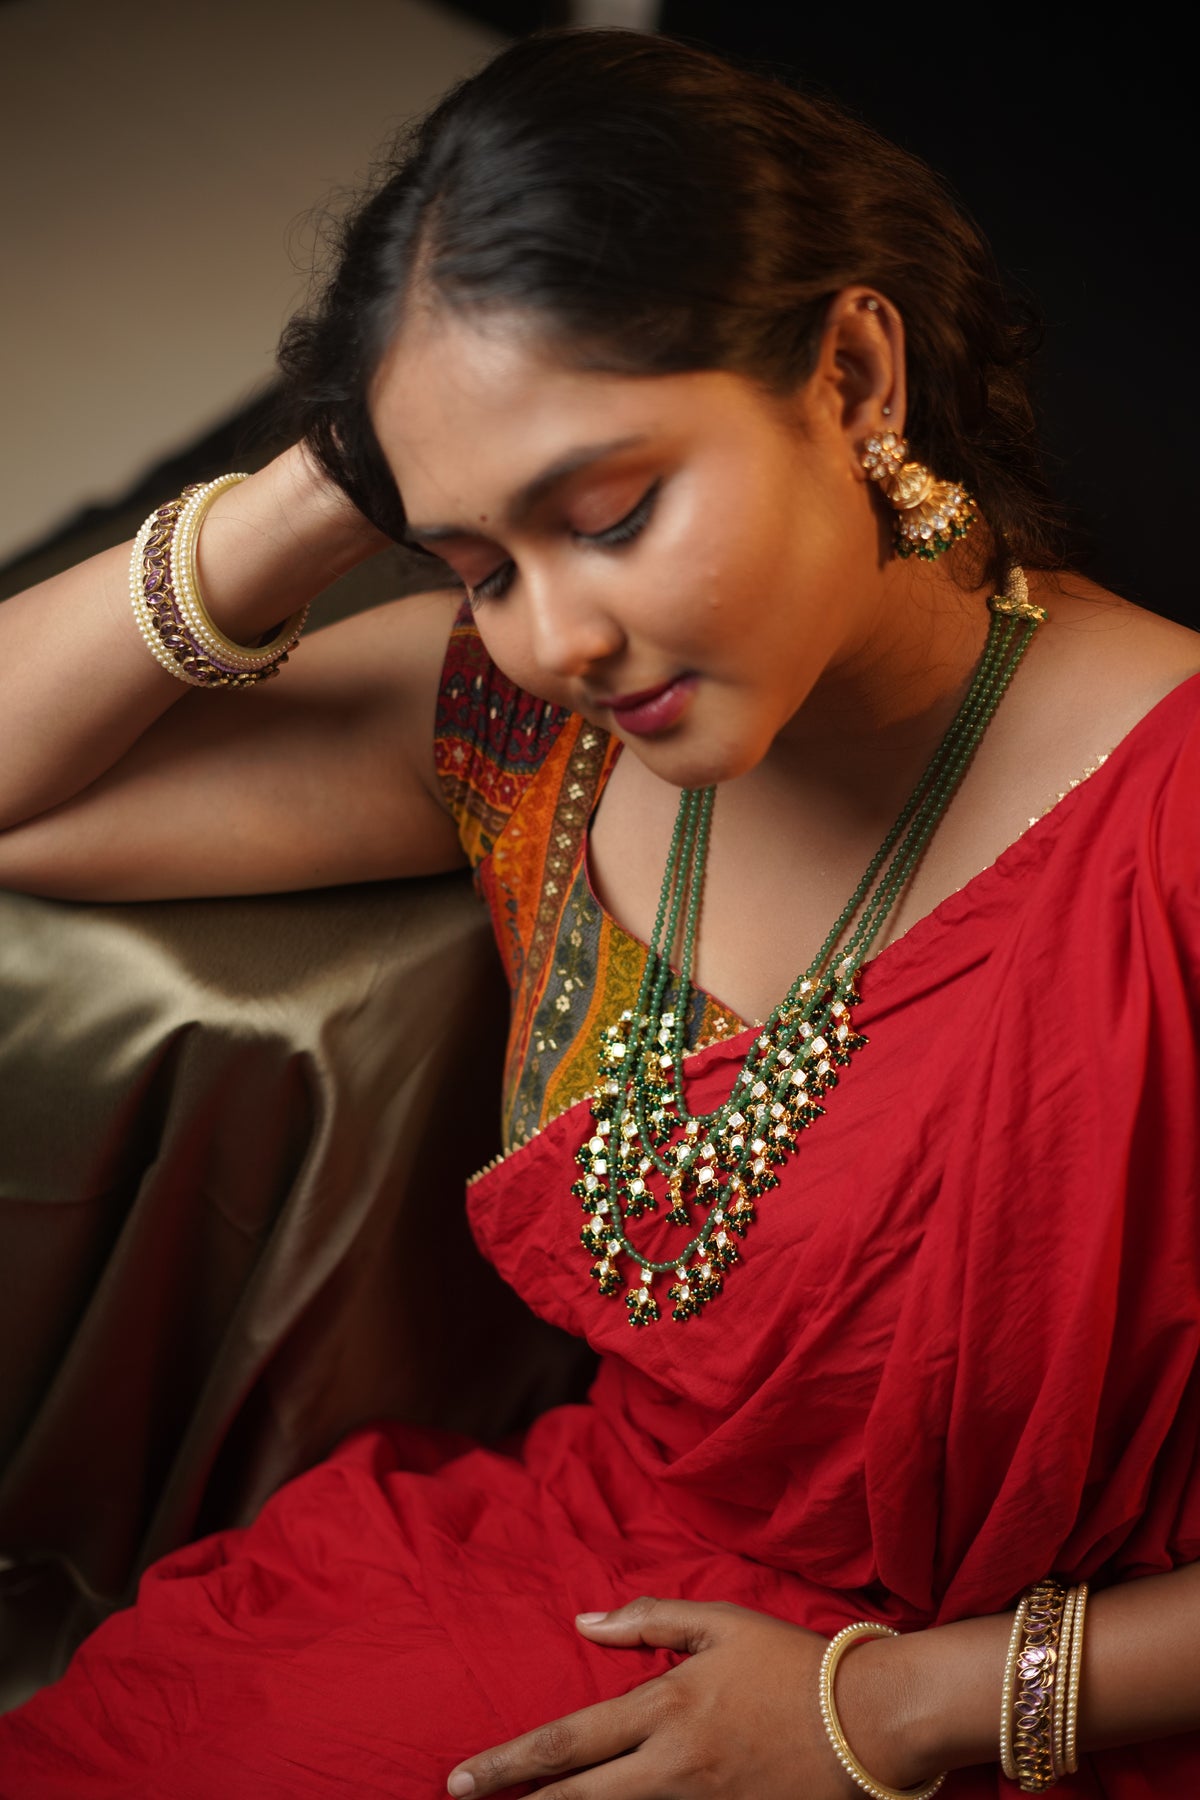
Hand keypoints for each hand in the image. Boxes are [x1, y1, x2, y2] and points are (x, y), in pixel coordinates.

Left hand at [445, 1595, 914, 1797]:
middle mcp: (673, 1764)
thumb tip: (585, 1621)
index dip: (510, 1763)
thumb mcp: (720, 1622)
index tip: (459, 1779)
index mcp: (666, 1706)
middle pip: (577, 1798)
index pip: (568, 1741)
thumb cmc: (793, 1663)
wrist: (871, 1721)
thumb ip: (649, 1620)